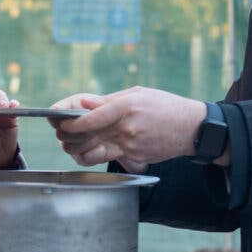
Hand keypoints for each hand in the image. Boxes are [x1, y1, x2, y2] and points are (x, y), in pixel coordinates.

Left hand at [49, 87, 206, 171]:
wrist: (192, 128)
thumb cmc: (165, 106)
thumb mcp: (137, 94)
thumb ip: (107, 101)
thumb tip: (82, 103)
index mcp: (125, 107)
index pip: (88, 118)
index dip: (69, 122)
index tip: (60, 121)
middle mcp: (126, 127)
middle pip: (86, 136)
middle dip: (68, 136)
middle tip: (61, 132)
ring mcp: (130, 145)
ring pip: (93, 151)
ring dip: (77, 148)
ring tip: (73, 142)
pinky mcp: (134, 157)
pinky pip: (108, 157)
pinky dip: (96, 153)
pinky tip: (92, 148)